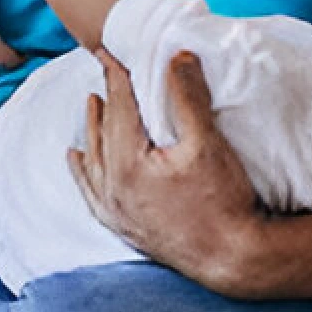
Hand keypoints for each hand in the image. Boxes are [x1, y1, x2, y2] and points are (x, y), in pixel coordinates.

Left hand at [68, 48, 262, 291]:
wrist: (232, 258)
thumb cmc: (224, 201)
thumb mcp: (207, 143)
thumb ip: (188, 97)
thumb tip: (177, 56)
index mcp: (127, 164)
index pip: (118, 107)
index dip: (116, 77)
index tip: (111, 53)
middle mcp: (111, 188)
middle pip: (103, 131)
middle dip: (106, 98)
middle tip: (107, 71)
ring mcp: (115, 210)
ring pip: (93, 160)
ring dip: (93, 130)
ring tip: (92, 105)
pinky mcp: (123, 227)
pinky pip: (91, 193)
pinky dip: (83, 172)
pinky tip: (79, 160)